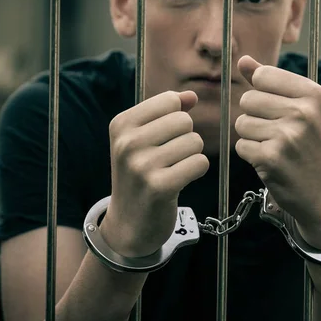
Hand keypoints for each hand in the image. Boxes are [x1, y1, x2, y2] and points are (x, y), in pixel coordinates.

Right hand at [101, 91, 209, 256]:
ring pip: (194, 142)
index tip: (163, 138)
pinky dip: (197, 171)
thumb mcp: (143, 139)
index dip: (177, 118)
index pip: (170, 101)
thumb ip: (167, 113)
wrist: (129, 224)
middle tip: (170, 158)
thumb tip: (192, 96)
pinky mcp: (159, 187)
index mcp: (121, 125)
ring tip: (173, 169)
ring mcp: (141, 165)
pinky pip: (200, 163)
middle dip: (186, 137)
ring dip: (192, 156)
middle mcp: (127, 143)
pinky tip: (181, 180)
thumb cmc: (140, 175)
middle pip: (184, 120)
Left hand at [235, 56, 320, 249]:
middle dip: (255, 117)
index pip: (263, 75)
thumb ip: (271, 82)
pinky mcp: (271, 157)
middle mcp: (303, 111)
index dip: (262, 94)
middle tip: (279, 136)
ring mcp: (287, 135)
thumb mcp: (301, 111)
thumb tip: (243, 60)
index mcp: (314, 94)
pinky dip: (251, 156)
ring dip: (252, 138)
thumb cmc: (311, 150)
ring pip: (242, 123)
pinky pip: (241, 146)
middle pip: (248, 99)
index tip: (280, 112)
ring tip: (276, 149)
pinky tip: (272, 163)